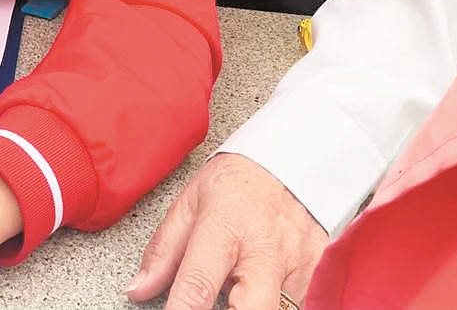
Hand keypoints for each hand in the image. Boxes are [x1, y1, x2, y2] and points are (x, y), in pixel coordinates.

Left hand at [125, 153, 328, 309]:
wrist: (291, 161)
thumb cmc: (236, 183)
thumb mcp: (189, 203)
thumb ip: (163, 251)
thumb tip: (138, 289)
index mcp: (225, 227)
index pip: (199, 282)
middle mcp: (265, 250)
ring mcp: (297, 264)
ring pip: (280, 309)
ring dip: (252, 308)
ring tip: (234, 292)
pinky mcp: (319, 273)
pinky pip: (299, 301)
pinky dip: (276, 302)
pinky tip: (257, 293)